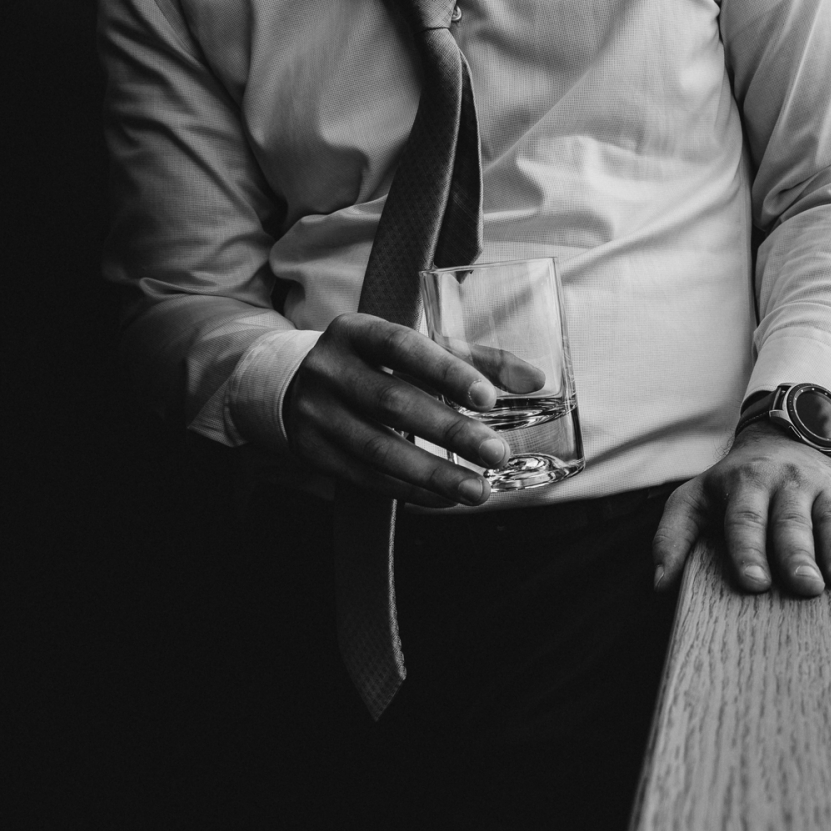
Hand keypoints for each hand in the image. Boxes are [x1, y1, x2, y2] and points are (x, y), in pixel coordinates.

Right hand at [281, 313, 542, 507]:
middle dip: (449, 431)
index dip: (446, 371)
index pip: (403, 346)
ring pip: (377, 448)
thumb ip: (476, 360)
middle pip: (392, 403)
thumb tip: (535, 380)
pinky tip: (443, 498)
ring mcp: (314, 412)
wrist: (295, 384)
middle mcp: (328, 368)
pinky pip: (364, 477)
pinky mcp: (311, 451)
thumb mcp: (418, 349)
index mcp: (356, 331)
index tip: (488, 398)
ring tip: (477, 489)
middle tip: (496, 453)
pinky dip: (408, 490)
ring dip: (432, 473)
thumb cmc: (377, 363)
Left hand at [652, 422, 830, 595]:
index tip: (753, 583)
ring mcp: (822, 486)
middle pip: (791, 522)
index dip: (748, 551)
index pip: (745, 519)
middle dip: (798, 554)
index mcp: (745, 484)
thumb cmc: (732, 485)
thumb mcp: (695, 499)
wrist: (780, 439)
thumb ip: (673, 537)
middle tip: (805, 587)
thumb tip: (660, 583)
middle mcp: (786, 482)